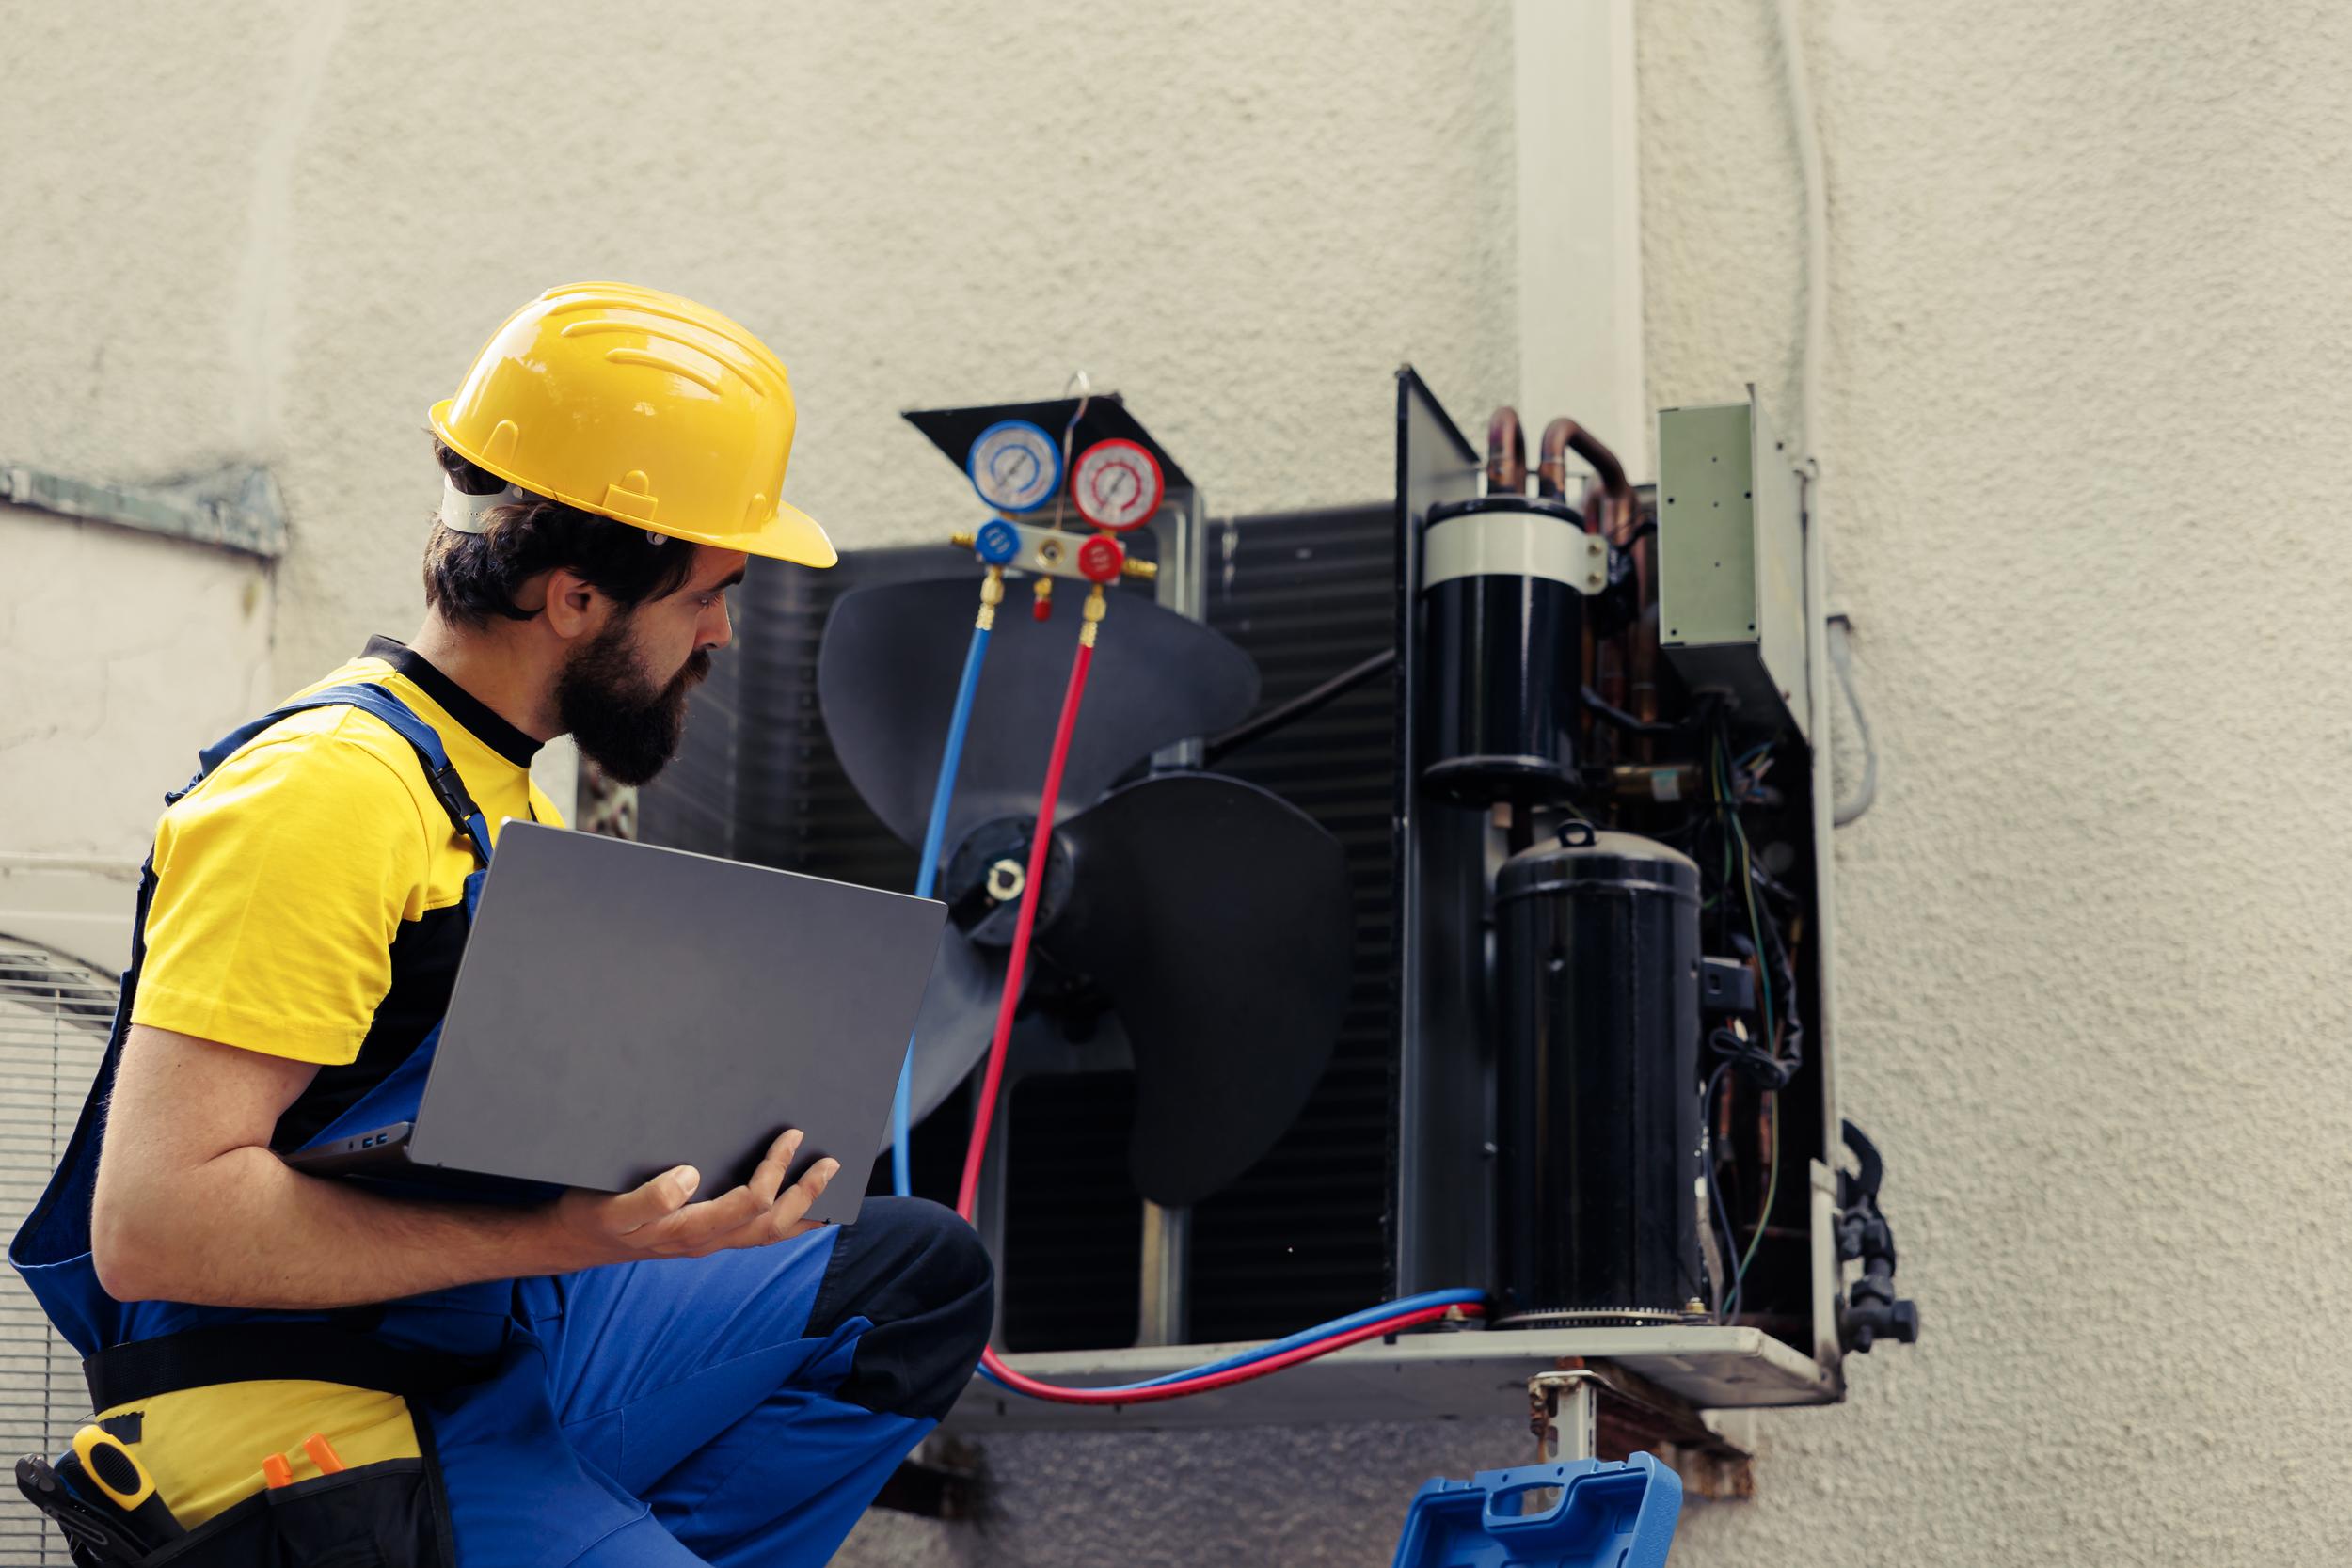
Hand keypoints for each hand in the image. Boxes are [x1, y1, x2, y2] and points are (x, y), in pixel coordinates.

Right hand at [549, 1129, 839, 1267]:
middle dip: (805, 1193)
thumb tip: (689, 1177)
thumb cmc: (594, 1218)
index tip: (790, 1136)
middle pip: (770, 1223)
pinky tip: (799, 1210)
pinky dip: (784, 1223)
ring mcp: (707, 1242)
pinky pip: (754, 1235)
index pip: (749, 1202)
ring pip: (767, 1234)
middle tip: (831, 1160)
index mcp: (689, 1230)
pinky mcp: (704, 1237)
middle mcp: (705, 1240)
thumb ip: (648, 1198)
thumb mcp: (610, 1208)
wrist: (576, 1242)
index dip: (775, 1171)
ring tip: (830, 1187)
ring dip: (802, 1210)